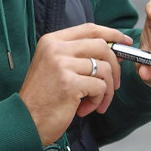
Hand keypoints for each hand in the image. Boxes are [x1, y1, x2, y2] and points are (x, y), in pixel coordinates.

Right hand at [19, 23, 131, 145]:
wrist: (25, 121)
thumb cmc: (42, 97)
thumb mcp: (55, 66)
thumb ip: (77, 55)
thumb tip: (112, 50)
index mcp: (52, 41)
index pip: (90, 28)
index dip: (112, 34)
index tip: (125, 42)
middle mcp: (56, 48)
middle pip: (102, 46)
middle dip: (115, 66)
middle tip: (114, 84)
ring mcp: (62, 64)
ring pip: (105, 68)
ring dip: (106, 90)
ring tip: (95, 102)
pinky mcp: (69, 83)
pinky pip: (100, 87)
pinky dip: (98, 100)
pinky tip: (84, 109)